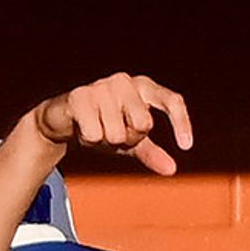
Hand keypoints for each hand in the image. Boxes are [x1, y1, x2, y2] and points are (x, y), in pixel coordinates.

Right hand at [28, 73, 193, 177]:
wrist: (63, 119)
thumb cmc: (102, 125)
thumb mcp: (130, 141)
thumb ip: (151, 153)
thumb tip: (172, 170)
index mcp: (144, 87)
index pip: (172, 100)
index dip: (182, 122)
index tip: (186, 147)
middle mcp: (125, 81)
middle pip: (143, 124)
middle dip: (129, 138)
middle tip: (113, 132)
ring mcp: (101, 86)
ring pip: (117, 132)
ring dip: (106, 139)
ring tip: (96, 127)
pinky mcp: (79, 95)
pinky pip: (95, 133)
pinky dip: (90, 138)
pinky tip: (82, 127)